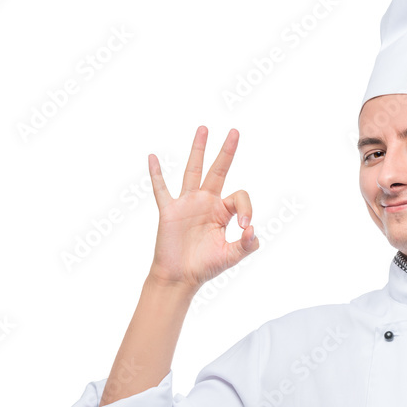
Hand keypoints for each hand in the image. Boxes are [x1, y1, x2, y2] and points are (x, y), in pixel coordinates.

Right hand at [147, 126, 258, 290]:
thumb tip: (253, 231)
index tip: (245, 227)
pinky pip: (161, 189)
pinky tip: (153, 157)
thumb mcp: (232, 256)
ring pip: (193, 171)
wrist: (179, 278)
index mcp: (222, 211)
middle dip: (227, 151)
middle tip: (235, 131)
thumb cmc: (205, 267)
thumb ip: (247, 245)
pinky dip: (156, 174)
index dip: (247, 208)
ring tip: (204, 128)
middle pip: (218, 170)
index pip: (239, 196)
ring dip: (198, 150)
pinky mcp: (169, 211)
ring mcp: (186, 204)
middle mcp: (206, 202)